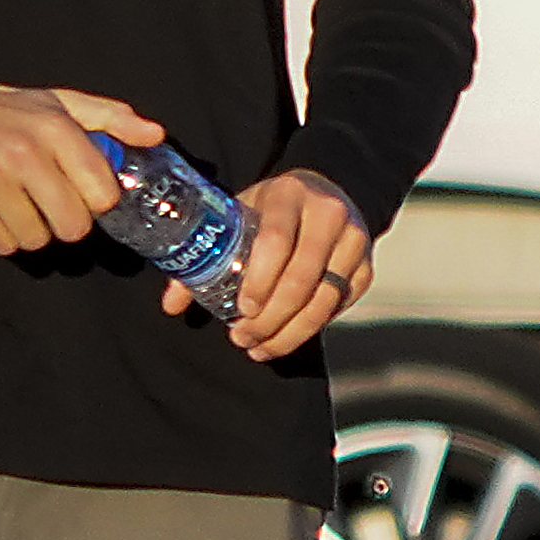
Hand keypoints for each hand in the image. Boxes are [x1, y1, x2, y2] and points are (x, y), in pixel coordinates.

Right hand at [0, 82, 149, 256]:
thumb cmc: (6, 113)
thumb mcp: (58, 103)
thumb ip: (110, 118)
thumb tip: (156, 134)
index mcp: (55, 129)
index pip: (102, 195)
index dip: (96, 201)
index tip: (81, 191)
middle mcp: (24, 154)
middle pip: (73, 227)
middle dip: (66, 222)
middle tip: (48, 202)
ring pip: (38, 240)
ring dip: (32, 229)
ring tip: (17, 201)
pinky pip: (4, 245)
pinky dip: (2, 235)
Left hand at [212, 169, 372, 359]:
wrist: (326, 192)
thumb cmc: (271, 208)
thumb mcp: (240, 214)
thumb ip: (207, 254)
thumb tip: (172, 305)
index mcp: (290, 194)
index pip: (276, 242)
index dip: (259, 281)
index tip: (241, 311)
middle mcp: (329, 214)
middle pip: (302, 278)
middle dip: (271, 318)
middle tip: (242, 338)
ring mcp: (355, 240)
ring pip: (326, 299)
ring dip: (291, 332)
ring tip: (259, 347)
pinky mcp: (367, 266)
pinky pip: (339, 305)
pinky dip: (311, 326)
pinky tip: (286, 336)